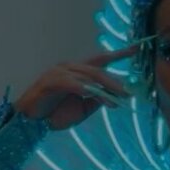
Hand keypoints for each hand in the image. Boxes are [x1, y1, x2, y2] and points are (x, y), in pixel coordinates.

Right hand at [11, 43, 140, 131]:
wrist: (32, 121)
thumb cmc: (56, 113)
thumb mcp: (84, 107)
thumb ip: (97, 98)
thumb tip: (115, 95)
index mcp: (78, 71)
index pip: (101, 60)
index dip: (119, 54)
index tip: (137, 48)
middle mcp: (69, 67)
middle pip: (97, 70)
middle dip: (114, 82)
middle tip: (128, 94)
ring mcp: (58, 73)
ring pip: (86, 77)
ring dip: (101, 89)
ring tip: (113, 100)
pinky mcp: (49, 82)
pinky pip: (68, 83)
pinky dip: (80, 87)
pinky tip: (88, 93)